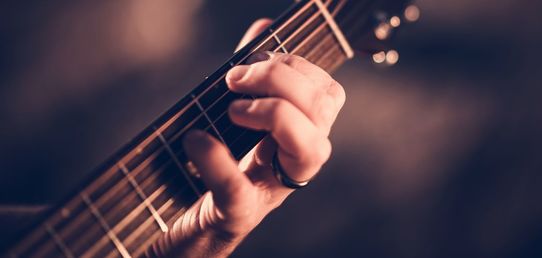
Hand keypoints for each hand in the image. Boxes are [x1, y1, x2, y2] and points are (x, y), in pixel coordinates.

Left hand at [146, 18, 345, 256]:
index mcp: (300, 136)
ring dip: (272, 113)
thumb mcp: (237, 112)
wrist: (191, 225)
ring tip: (232, 111)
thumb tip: (267, 27)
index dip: (298, 67)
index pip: (329, 94)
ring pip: (311, 149)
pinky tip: (194, 140)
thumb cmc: (217, 163)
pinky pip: (238, 187)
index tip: (255, 61)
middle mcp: (298, 164)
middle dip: (281, 79)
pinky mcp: (239, 214)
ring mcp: (274, 191)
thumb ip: (253, 74)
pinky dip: (216, 159)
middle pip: (324, 110)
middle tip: (236, 81)